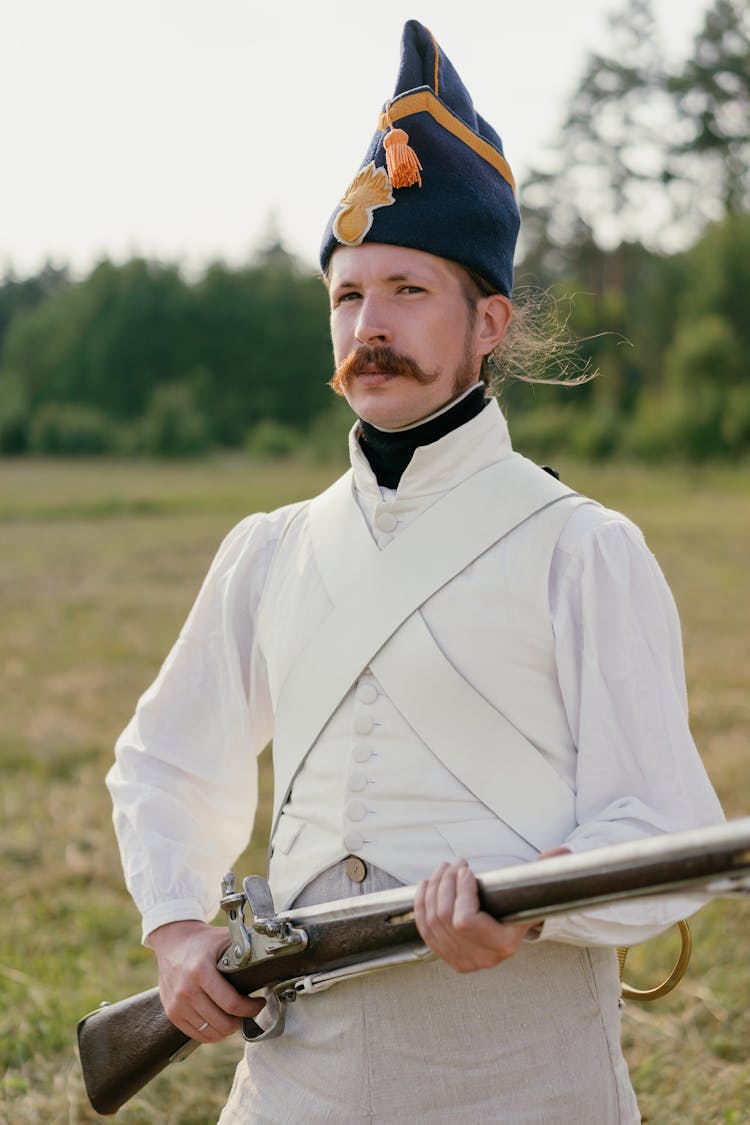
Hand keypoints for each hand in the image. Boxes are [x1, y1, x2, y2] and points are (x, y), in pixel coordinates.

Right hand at [146, 920, 264, 1041]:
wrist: (173, 940)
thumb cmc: (204, 941)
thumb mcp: (224, 938)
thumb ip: (245, 949)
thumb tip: (270, 959)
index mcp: (200, 971)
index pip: (231, 1004)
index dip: (251, 1009)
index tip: (260, 1003)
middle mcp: (186, 990)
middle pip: (222, 1022)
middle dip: (241, 1021)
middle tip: (249, 1012)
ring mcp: (177, 1004)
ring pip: (210, 1033)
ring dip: (228, 1029)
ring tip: (236, 1018)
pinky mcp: (172, 1012)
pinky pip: (197, 1035)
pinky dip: (212, 1034)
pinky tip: (221, 1023)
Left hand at [414, 859, 533, 972]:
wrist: (513, 930)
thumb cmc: (521, 904)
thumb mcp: (532, 888)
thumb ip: (544, 870)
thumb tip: (560, 853)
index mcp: (503, 944)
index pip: (465, 920)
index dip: (460, 891)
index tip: (466, 869)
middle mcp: (482, 958)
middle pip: (444, 917)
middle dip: (445, 883)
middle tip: (453, 864)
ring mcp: (462, 960)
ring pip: (432, 921)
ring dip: (433, 889)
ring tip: (443, 869)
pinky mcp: (448, 957)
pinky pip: (425, 931)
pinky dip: (421, 904)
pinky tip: (426, 885)